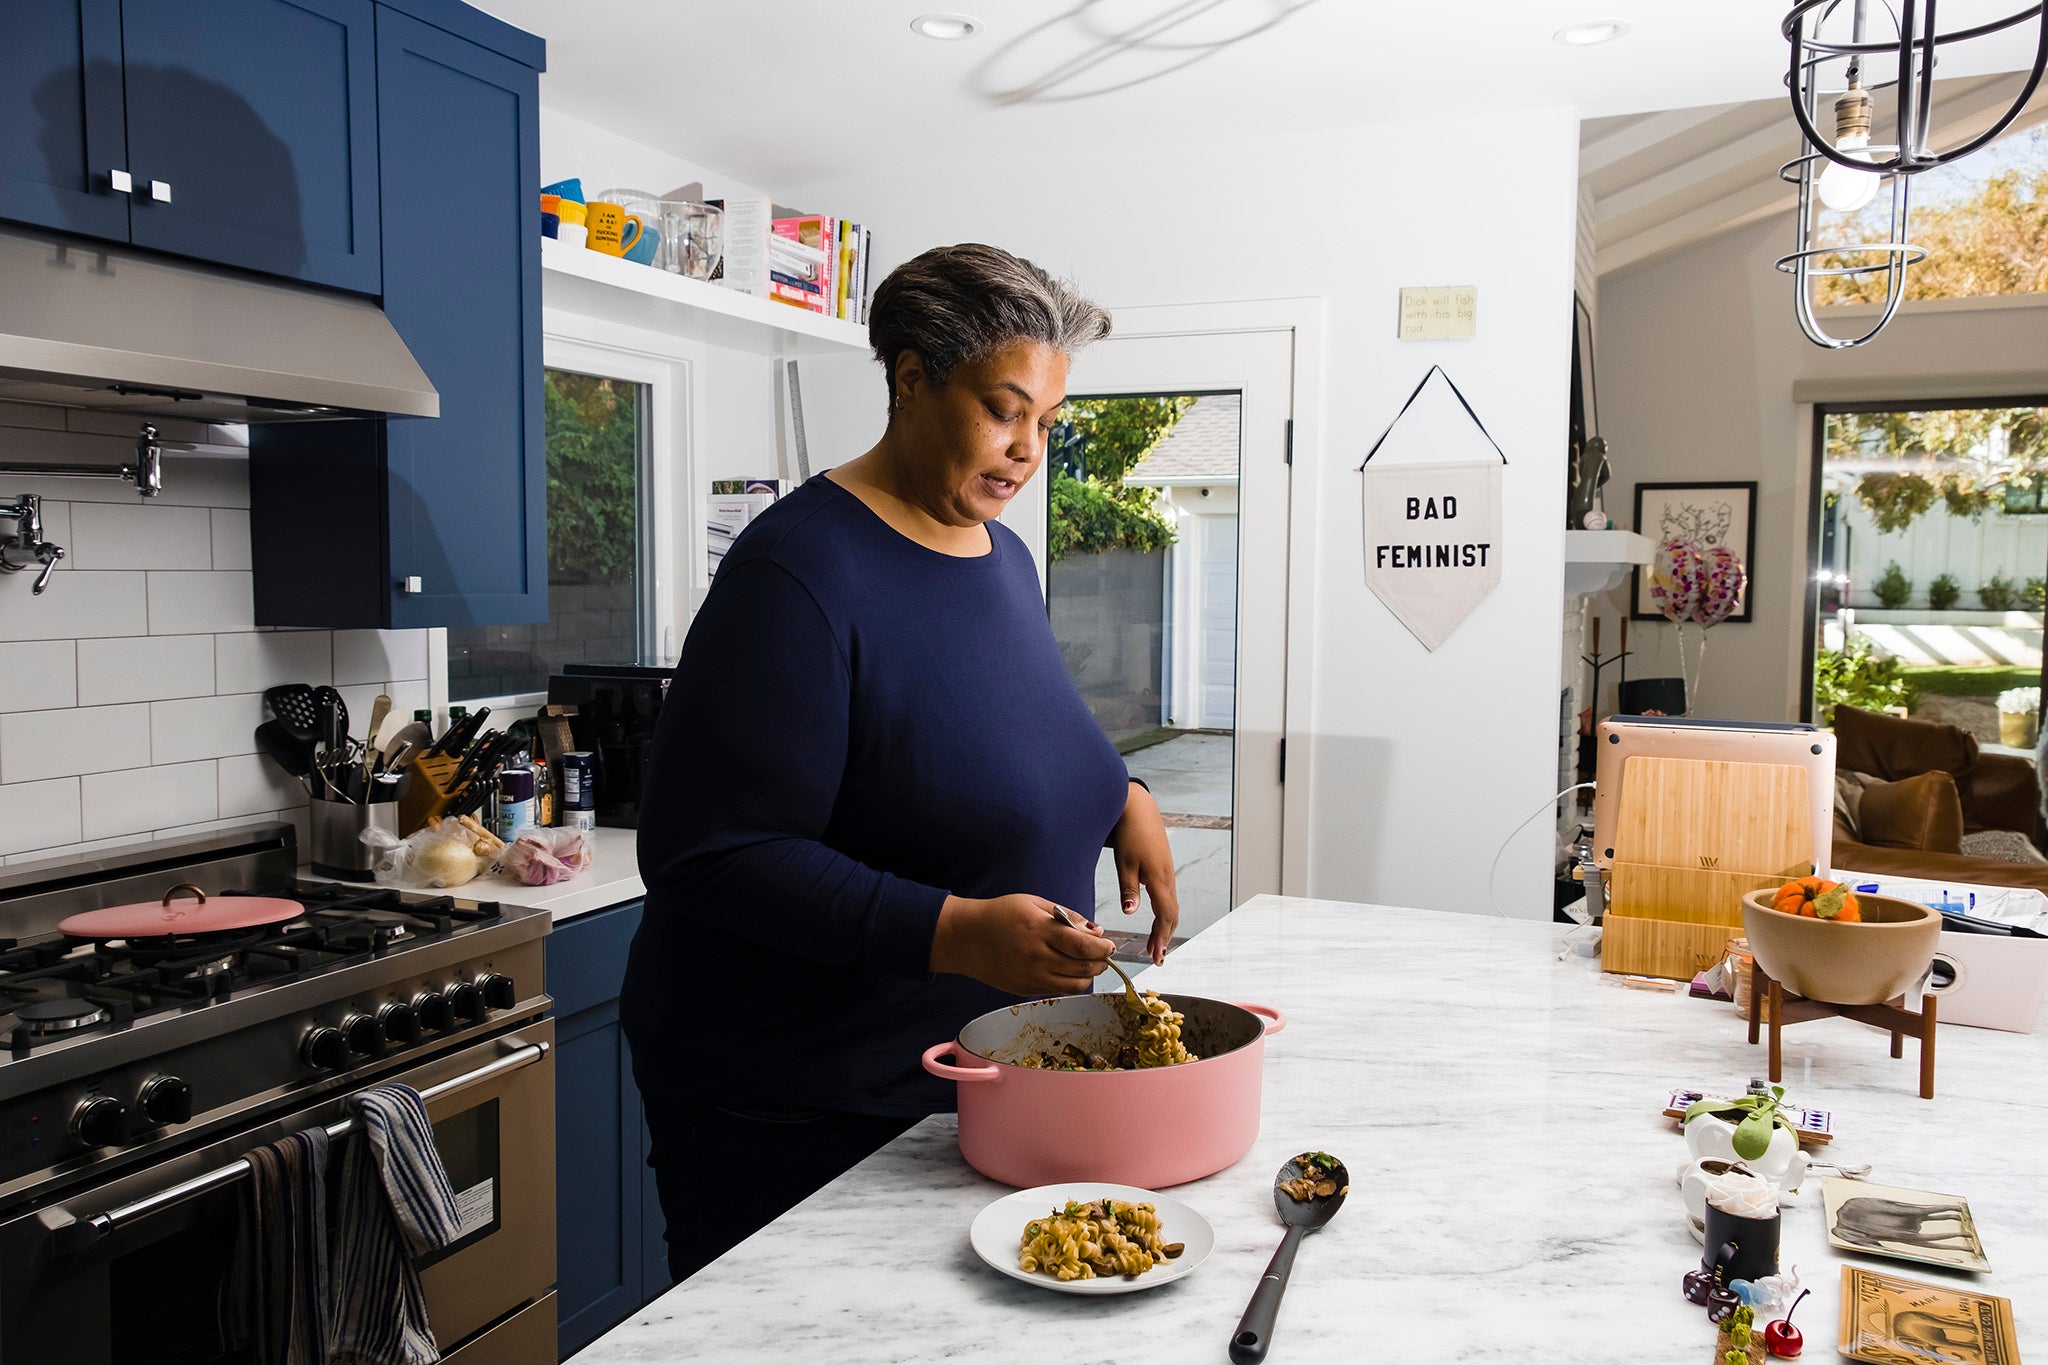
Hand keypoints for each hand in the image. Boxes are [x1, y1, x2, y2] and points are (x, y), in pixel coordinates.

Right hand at [930, 893, 1110, 995]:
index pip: (1083, 946)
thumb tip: (1095, 931)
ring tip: (1087, 963)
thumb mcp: (1034, 903)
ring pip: (1074, 986)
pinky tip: (1066, 968)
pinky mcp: (1024, 990)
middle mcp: (1036, 958)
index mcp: (1039, 932)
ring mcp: (1030, 977)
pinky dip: (1068, 982)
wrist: (966, 938)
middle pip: (1083, 969)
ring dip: (1088, 975)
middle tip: (1104, 954)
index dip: (1103, 948)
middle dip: (1101, 962)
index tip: (1110, 945)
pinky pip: (1057, 990)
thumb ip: (1067, 917)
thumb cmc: (999, 915)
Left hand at [1111, 781, 1178, 963]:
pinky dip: (1164, 914)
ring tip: (1156, 945)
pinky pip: (1168, 897)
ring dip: (1165, 927)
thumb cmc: (1129, 833)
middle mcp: (1168, 878)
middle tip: (1157, 958)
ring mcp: (1167, 873)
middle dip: (1165, 937)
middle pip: (1172, 915)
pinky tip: (1157, 920)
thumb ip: (1129, 888)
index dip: (1162, 937)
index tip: (1156, 956)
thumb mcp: (1124, 862)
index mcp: (1160, 879)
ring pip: (1171, 906)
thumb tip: (1131, 913)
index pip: (1166, 915)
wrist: (1137, 807)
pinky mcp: (1163, 869)